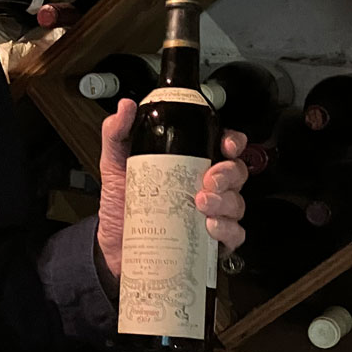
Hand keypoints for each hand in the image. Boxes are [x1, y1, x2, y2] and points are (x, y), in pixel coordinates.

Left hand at [96, 98, 248, 279]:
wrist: (114, 244)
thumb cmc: (122, 203)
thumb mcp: (115, 162)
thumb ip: (117, 132)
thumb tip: (126, 107)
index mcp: (191, 163)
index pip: (223, 146)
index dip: (233, 142)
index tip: (226, 144)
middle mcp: (206, 187)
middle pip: (237, 172)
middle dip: (229, 173)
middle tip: (210, 178)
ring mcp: (211, 215)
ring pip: (237, 203)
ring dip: (225, 201)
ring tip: (201, 202)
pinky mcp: (210, 243)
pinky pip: (233, 236)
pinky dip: (226, 230)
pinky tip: (209, 226)